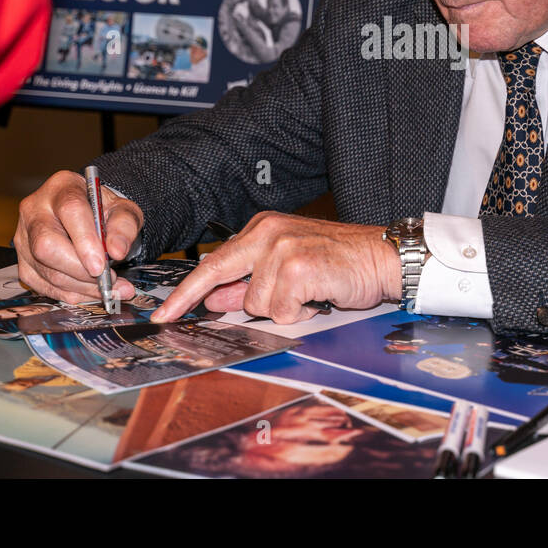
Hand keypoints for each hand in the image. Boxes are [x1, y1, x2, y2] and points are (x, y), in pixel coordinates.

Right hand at [13, 170, 142, 303]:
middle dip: (79, 269)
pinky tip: (91, 291)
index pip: (70, 211)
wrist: (88, 217)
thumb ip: (124, 226)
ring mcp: (24, 238)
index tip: (101, 265)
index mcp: (62, 187)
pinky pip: (43, 286)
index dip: (85, 240)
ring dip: (80, 286)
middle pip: (47, 244)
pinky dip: (71, 294)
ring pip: (45, 270)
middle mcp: (35, 210)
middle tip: (108, 279)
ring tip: (109, 288)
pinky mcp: (23, 262)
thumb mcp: (123, 209)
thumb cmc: (103, 211)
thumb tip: (117, 250)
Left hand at [150, 212, 400, 324]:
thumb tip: (217, 299)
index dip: (187, 290)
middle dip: (213, 302)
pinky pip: (282, 310)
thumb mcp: (290, 267)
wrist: (383, 257)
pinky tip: (319, 296)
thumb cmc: (340, 263)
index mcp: (262, 228)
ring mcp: (282, 248)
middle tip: (178, 319)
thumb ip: (251, 282)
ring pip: (256, 304)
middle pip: (222, 277)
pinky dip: (300, 313)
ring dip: (282, 309)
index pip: (215, 261)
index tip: (165, 313)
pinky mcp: (298, 267)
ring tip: (308, 294)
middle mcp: (268, 232)